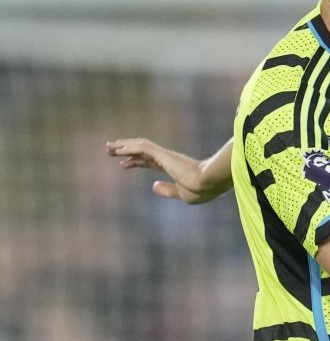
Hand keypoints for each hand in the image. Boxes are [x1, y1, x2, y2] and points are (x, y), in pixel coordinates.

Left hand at [106, 138, 229, 203]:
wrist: (209, 182)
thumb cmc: (201, 190)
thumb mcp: (182, 195)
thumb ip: (167, 190)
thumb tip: (153, 186)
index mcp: (173, 168)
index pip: (150, 162)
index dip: (136, 162)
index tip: (122, 163)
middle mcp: (168, 159)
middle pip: (142, 152)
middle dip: (125, 150)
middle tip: (109, 150)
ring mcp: (165, 155)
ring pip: (139, 146)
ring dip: (123, 146)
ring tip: (108, 147)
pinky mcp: (163, 154)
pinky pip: (142, 148)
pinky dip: (129, 147)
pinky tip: (117, 150)